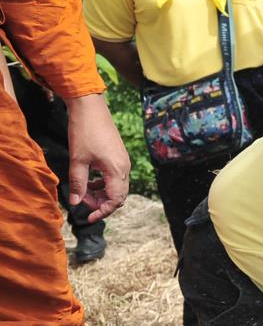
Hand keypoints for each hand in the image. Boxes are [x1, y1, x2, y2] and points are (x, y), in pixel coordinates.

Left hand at [63, 93, 129, 221]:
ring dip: (101, 193)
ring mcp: (123, 162)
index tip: (88, 217)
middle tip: (82, 201)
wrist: (90, 108)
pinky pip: (114, 177)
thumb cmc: (84, 132)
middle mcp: (124, 168)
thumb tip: (75, 202)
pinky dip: (103, 184)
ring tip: (84, 191)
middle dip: (101, 203)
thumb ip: (78, 183)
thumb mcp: (78, 160)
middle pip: (118, 195)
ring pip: (116, 187)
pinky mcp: (118, 157)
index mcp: (117, 171)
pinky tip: (89, 180)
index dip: (103, 211)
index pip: (115, 200)